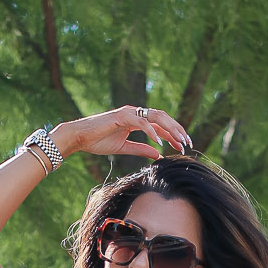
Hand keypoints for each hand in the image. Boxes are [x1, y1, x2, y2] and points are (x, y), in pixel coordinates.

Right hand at [55, 106, 192, 159]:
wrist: (79, 137)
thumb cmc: (97, 141)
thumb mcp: (124, 148)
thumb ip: (141, 149)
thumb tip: (158, 155)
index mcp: (136, 120)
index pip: (160, 125)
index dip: (174, 135)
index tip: (184, 146)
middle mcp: (135, 113)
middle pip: (163, 118)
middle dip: (177, 130)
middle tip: (188, 143)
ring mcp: (129, 113)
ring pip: (156, 117)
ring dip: (170, 128)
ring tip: (179, 141)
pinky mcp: (122, 116)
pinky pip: (141, 122)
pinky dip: (152, 131)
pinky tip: (159, 142)